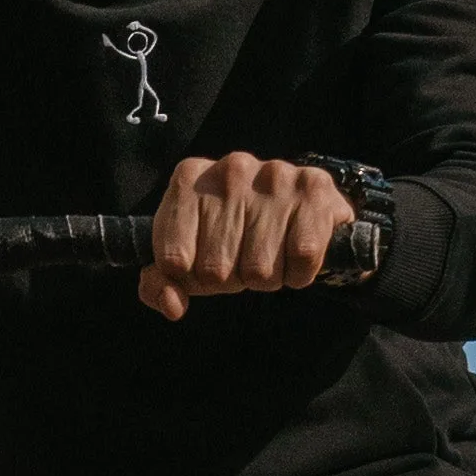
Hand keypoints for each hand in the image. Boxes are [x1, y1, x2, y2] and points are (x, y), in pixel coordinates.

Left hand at [137, 151, 353, 321]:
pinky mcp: (314, 190)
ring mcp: (274, 175)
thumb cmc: (232, 233)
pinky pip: (301, 259)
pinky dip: (299, 272)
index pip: (174, 262)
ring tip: (271, 253)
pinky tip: (295, 251)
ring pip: (259, 270)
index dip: (192, 278)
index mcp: (188, 180)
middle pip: (216, 271)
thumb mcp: (187, 254)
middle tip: (244, 258)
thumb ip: (161, 283)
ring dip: (267, 278)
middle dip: (231, 279)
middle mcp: (230, 169)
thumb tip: (174, 306)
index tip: (204, 263)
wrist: (301, 204)